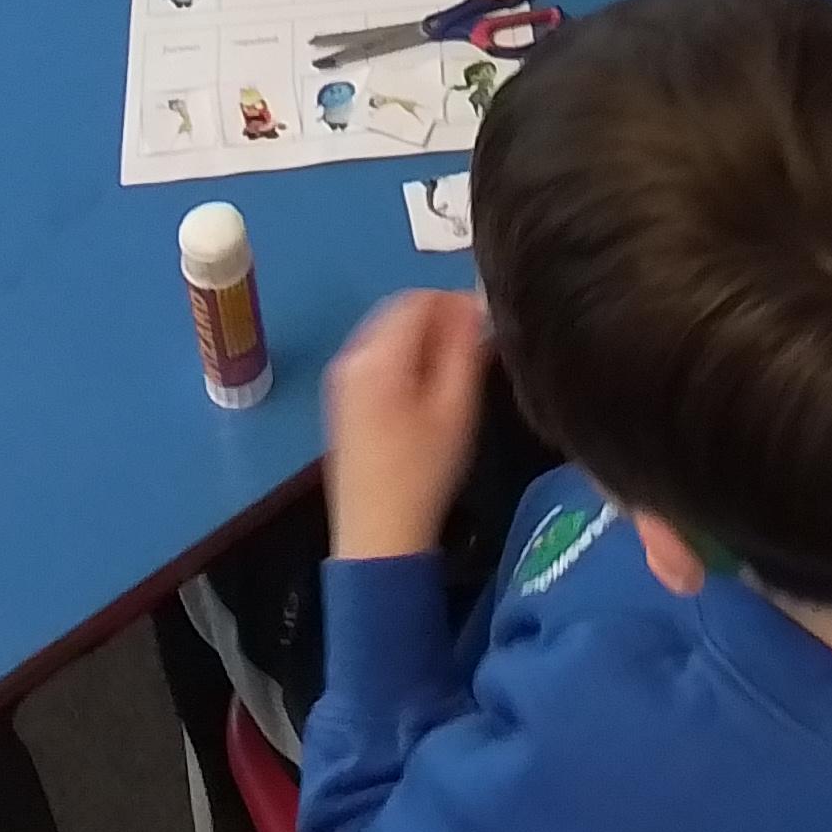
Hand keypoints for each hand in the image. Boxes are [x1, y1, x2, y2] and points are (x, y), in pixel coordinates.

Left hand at [325, 291, 489, 560]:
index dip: (457, 302)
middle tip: (478, 346)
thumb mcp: (456, 408)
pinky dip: (406, 356)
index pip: (419, 298)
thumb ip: (465, 348)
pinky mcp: (343, 397)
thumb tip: (475, 304)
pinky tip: (429, 387)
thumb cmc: (424, 471)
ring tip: (458, 368)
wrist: (378, 532)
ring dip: (425, 338)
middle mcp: (351, 356)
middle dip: (441, 318)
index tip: (488, 324)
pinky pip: (378, 356)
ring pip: (389, 333)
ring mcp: (342, 377)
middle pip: (400, 311)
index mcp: (376, 355)